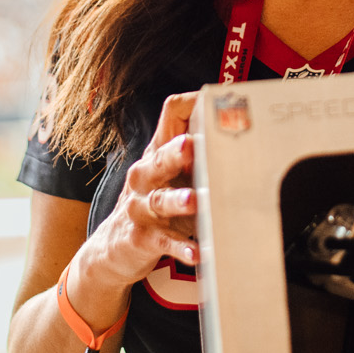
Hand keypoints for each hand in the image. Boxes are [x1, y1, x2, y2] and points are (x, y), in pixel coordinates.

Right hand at [71, 93, 199, 315]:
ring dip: (177, 201)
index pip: (171, 114)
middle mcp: (145, 176)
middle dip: (174, 152)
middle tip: (190, 146)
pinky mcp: (142, 238)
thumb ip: (196, 154)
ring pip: (159, 200)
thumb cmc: (154, 204)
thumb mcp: (169, 175)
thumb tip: (241, 129)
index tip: (219, 101)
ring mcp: (141, 208)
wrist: (113, 249)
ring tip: (194, 201)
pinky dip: (181, 248)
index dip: (194, 104)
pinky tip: (197, 251)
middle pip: (158, 158)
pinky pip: (163, 242)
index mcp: (158, 153)